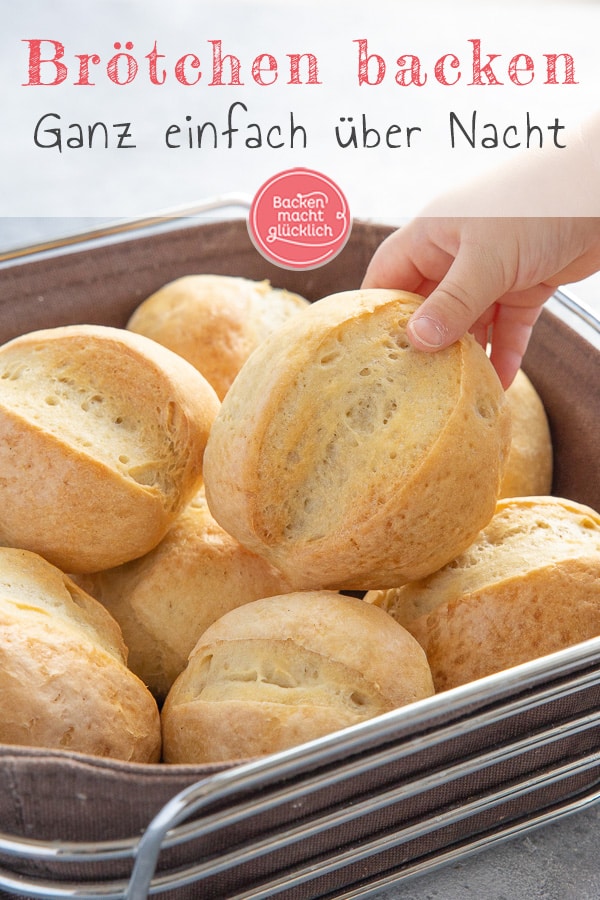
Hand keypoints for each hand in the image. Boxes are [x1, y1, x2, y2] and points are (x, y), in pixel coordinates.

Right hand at [362, 215, 599, 387]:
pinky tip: (500, 382)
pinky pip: (507, 326)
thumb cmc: (539, 202)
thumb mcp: (487, 257)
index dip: (376, 313)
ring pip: (468, 322)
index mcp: (432, 235)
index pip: (387, 277)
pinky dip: (505, 352)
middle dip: (423, 343)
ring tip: (455, 392)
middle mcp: (456, 254)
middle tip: (414, 384)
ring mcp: (491, 271)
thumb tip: (418, 341)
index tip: (371, 353)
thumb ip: (454, 302)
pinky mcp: (525, 286)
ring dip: (466, 355)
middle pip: (427, 306)